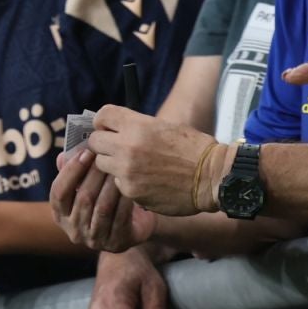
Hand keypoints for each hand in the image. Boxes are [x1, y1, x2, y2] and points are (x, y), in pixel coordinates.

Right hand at [50, 147, 154, 251]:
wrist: (132, 226)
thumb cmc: (104, 201)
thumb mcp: (86, 188)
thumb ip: (73, 174)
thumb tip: (61, 156)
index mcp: (61, 216)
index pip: (58, 193)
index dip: (71, 171)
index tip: (86, 152)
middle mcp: (74, 231)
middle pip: (83, 198)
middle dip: (95, 173)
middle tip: (107, 155)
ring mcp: (95, 240)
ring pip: (102, 207)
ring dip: (110, 184)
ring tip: (119, 166)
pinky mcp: (116, 242)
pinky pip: (120, 216)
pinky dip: (125, 198)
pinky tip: (130, 183)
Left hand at [86, 106, 221, 217]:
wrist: (212, 177)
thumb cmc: (193, 149)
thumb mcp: (165, 127)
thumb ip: (137, 127)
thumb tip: (116, 129)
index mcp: (137, 125)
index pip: (102, 116)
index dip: (103, 122)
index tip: (108, 128)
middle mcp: (127, 147)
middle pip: (95, 142)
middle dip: (104, 145)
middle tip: (117, 149)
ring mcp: (127, 171)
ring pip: (103, 165)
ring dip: (114, 165)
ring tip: (135, 166)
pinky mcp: (131, 192)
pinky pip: (119, 184)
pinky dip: (128, 183)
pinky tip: (147, 181)